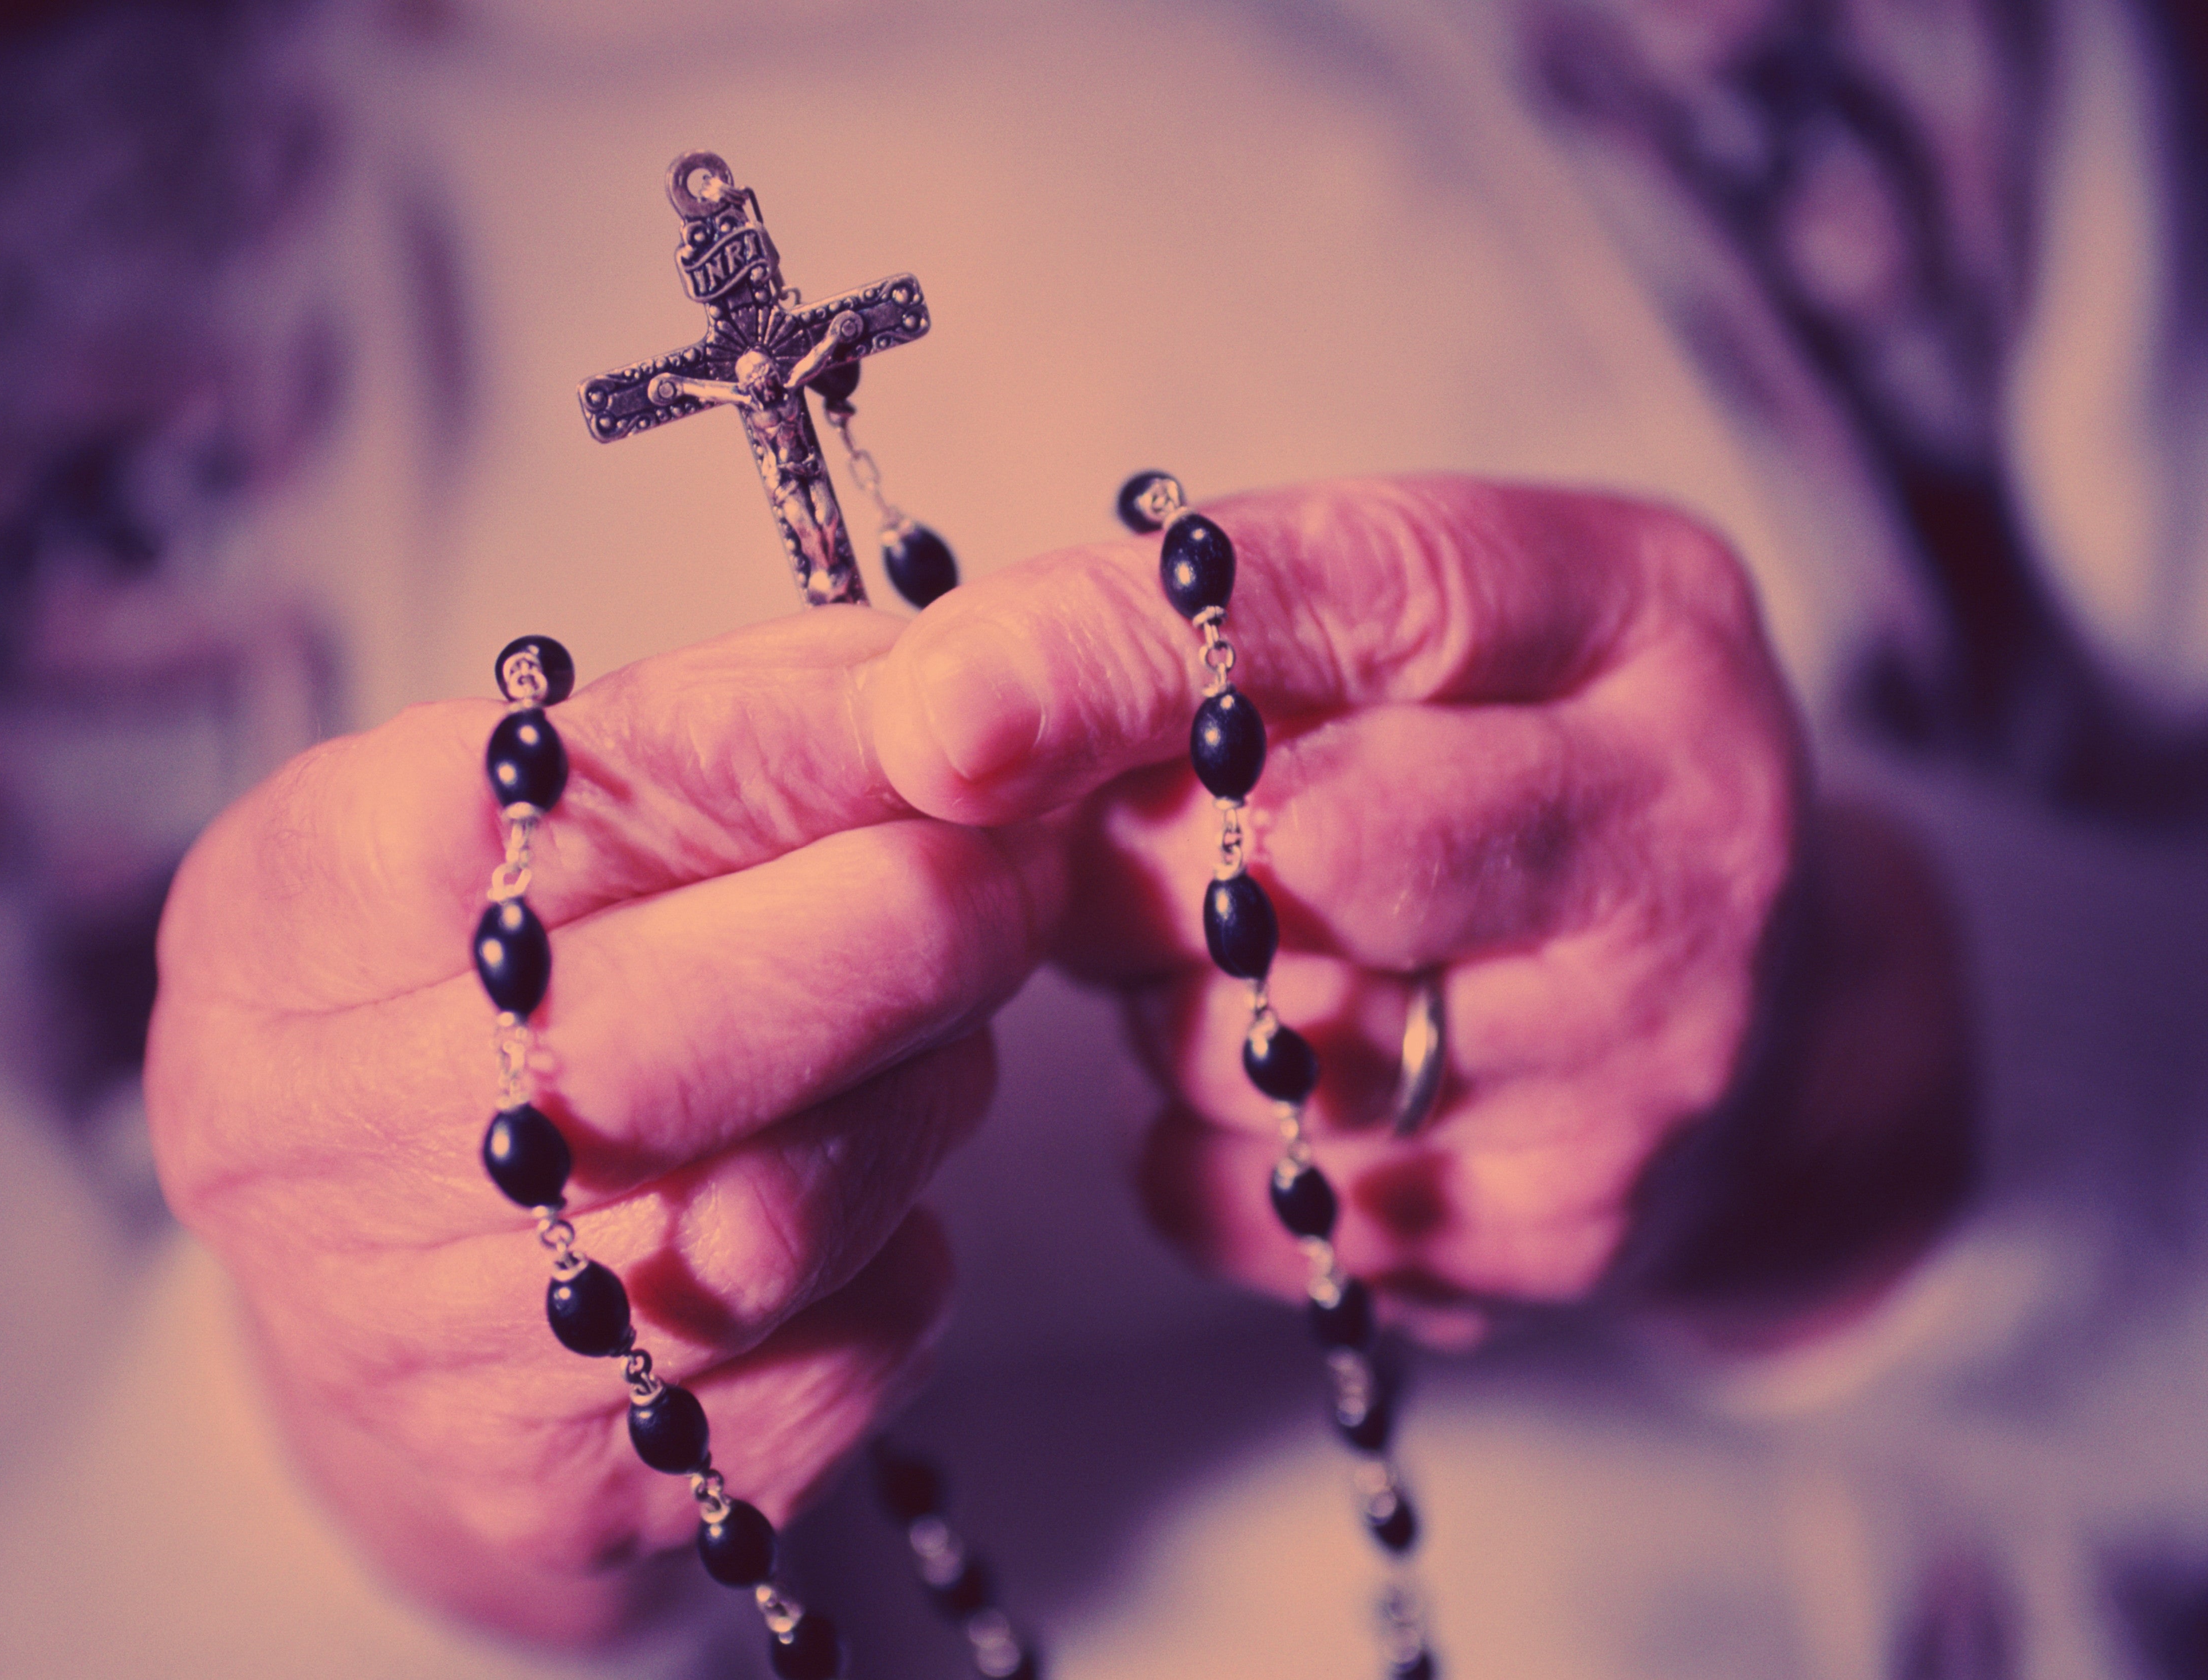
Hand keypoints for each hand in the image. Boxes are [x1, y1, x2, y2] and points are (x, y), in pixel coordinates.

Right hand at [146, 609, 1055, 1643]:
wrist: (371, 1307)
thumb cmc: (471, 996)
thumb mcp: (502, 819)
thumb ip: (697, 727)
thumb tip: (927, 677)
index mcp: (273, 936)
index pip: (519, 821)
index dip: (759, 749)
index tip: (937, 696)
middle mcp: (309, 1154)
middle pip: (649, 1042)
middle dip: (897, 925)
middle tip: (1022, 859)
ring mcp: (430, 1350)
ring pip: (770, 1217)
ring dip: (925, 1086)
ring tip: (948, 1013)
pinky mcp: (575, 1488)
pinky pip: (832, 1351)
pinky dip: (903, 1244)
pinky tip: (874, 1176)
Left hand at [868, 476, 1966, 1345]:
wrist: (1754, 1012)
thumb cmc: (1514, 770)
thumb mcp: (1420, 626)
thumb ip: (1216, 626)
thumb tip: (943, 715)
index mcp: (1638, 612)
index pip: (1352, 597)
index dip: (1115, 650)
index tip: (936, 711)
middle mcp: (1680, 832)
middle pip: (1292, 849)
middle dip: (1129, 853)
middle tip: (1110, 844)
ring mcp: (1646, 1055)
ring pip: (1246, 1042)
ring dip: (1161, 997)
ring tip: (1247, 955)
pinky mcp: (1569, 1228)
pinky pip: (1247, 1199)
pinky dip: (1195, 1141)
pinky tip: (1281, 1082)